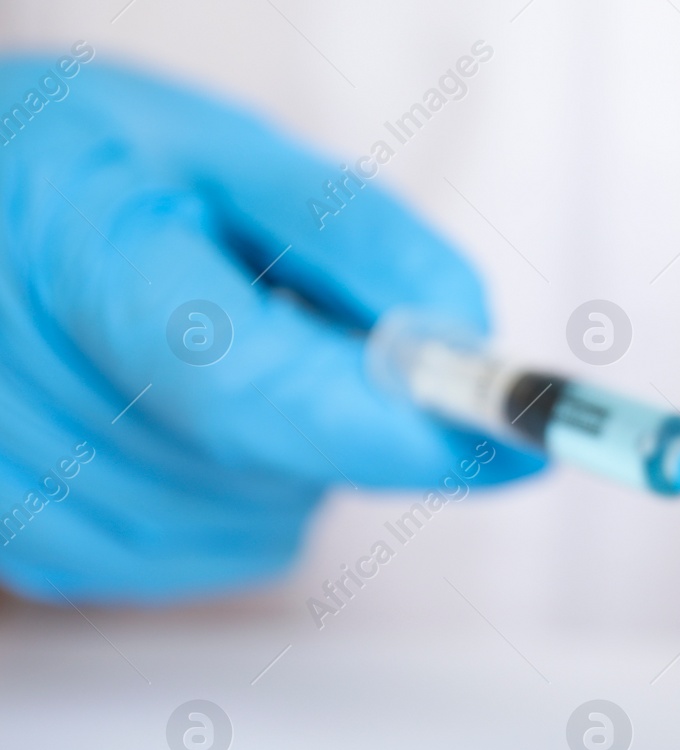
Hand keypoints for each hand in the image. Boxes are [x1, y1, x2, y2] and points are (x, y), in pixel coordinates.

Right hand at [0, 55, 537, 601]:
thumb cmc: (91, 168)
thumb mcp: (221, 150)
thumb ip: (351, 235)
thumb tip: (468, 338)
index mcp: (72, 261)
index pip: (249, 385)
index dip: (393, 426)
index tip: (517, 439)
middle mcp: (18, 392)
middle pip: (266, 464)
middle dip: (346, 413)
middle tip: (309, 325)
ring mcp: (17, 487)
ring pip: (255, 526)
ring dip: (295, 459)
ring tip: (228, 355)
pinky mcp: (30, 546)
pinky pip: (209, 555)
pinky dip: (247, 499)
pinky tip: (206, 422)